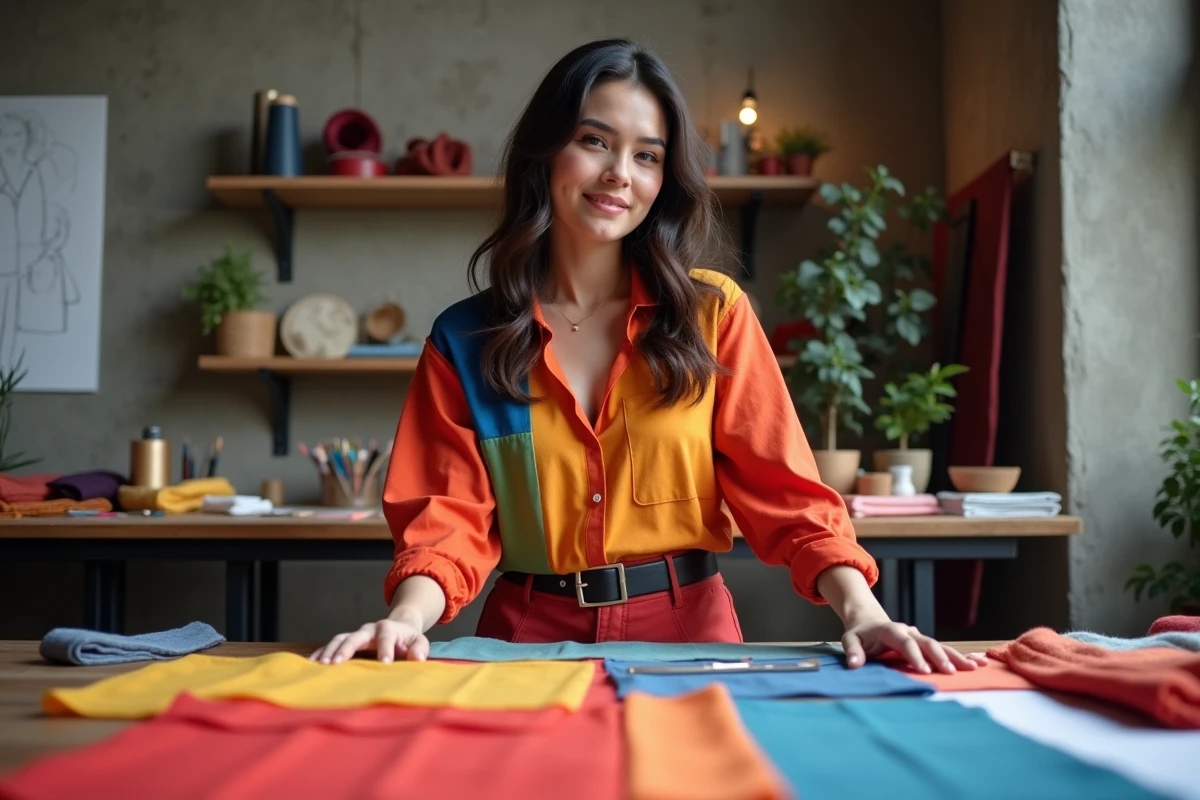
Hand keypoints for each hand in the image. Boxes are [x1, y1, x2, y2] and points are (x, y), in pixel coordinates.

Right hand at [309, 618, 429, 663]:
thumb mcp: (419, 642)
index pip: (386, 637)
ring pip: (340, 639)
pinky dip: (321, 653)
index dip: (385, 649)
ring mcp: (356, 634)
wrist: (398, 628)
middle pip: (355, 636)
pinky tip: (311, 663)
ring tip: (320, 666)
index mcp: (388, 628)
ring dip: (330, 651)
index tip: (384, 664)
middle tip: (337, 663)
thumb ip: (420, 649)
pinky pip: (331, 645)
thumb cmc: (409, 640)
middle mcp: (368, 629)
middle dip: (346, 648)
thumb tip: (418, 658)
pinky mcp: (347, 640)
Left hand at [841, 615, 986, 674]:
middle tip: (951, 672)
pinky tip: (977, 662)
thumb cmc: (860, 633)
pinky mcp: (925, 644)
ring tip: (973, 667)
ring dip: (956, 656)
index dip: (915, 656)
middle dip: (940, 657)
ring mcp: (919, 637)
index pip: (905, 643)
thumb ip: (853, 651)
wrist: (869, 621)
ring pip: (940, 645)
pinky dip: (960, 655)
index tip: (924, 670)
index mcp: (891, 630)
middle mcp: (909, 632)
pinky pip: (944, 649)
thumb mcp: (850, 639)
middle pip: (927, 643)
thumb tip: (854, 665)